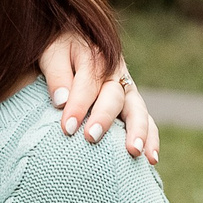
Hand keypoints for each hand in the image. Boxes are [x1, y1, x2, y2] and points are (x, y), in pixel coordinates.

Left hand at [37, 35, 158, 163]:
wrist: (71, 43)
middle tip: (91, 137)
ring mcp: (126, 90)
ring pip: (137, 110)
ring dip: (137, 131)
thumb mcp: (52, 54)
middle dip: (103, 118)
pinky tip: (150, 159)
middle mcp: (115, 73)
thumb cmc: (57, 51)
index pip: (87, 84)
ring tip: (134, 152)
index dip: (78, 105)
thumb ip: (56, 74)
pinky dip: (151, 138)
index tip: (67, 128)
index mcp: (95, 57)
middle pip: (113, 96)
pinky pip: (146, 121)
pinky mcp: (132, 104)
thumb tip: (61, 101)